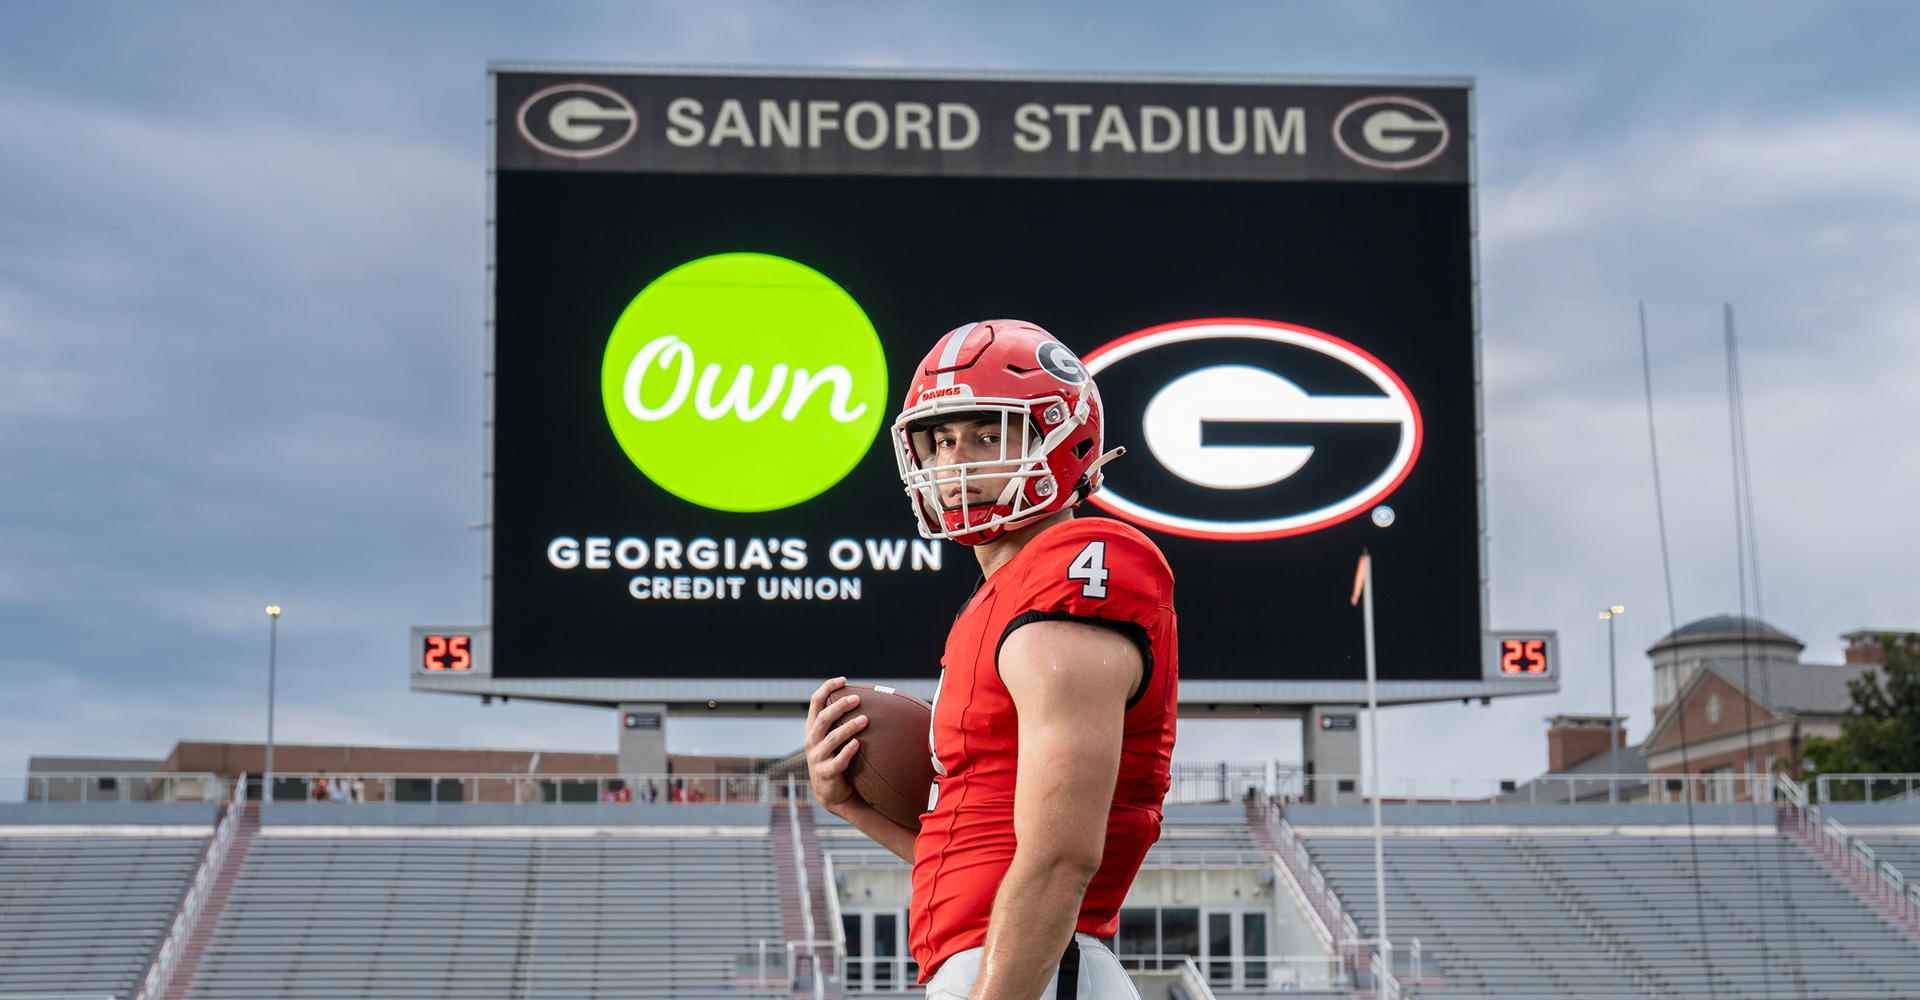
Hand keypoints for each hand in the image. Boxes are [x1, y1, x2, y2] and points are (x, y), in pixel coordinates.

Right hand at [805, 677, 868, 813]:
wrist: (832, 793)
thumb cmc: (836, 758)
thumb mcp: (832, 738)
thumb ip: (840, 721)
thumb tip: (865, 695)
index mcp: (813, 729)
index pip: (815, 702)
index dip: (827, 688)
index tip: (843, 680)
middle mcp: (812, 741)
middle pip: (823, 718)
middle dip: (840, 706)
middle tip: (857, 699)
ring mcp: (817, 758)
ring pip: (832, 739)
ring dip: (849, 727)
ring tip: (865, 720)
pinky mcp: (825, 773)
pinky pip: (838, 761)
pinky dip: (847, 751)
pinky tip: (858, 744)